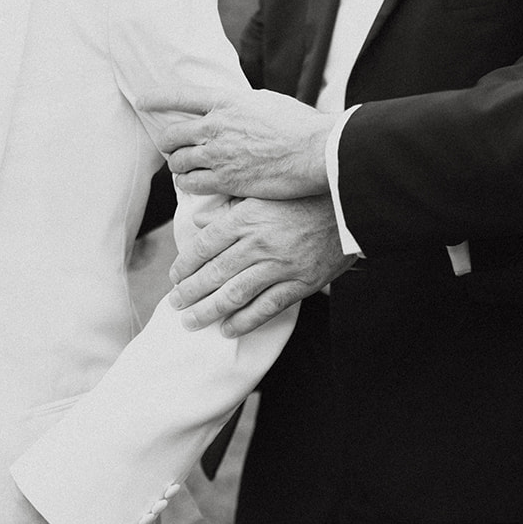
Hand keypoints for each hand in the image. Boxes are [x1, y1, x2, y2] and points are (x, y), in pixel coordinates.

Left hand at [145, 87, 335, 199]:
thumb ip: (243, 106)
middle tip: (171, 148)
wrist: (314, 151)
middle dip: (168, 143)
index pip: (181, 96)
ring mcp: (218, 154)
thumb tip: (233, 109)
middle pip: (172, 135)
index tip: (142, 101)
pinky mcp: (224, 180)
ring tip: (184, 170)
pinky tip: (194, 185)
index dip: (157, 98)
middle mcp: (216, 126)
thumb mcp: (267, 102)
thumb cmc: (300, 125)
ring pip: (178, 162)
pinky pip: (190, 184)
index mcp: (227, 101)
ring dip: (178, 166)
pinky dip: (187, 185)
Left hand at [169, 196, 352, 336]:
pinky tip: (228, 329)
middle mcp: (258, 243)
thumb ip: (229, 209)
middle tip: (175, 304)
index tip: (175, 277)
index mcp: (245, 218)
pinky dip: (245, 321)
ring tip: (191, 321)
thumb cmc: (301, 198)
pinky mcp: (300, 283)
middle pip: (214, 273)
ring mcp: (279, 265)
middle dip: (190, 293)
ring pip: (235, 294)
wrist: (347, 206)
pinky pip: (266, 308)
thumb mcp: (261, 194)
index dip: (185, 265)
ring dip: (209, 311)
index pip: (204, 245)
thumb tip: (199, 222)